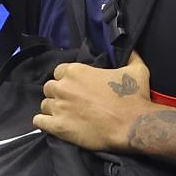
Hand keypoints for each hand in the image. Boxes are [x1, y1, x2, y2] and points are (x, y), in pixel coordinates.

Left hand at [33, 52, 155, 153]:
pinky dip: (43, 122)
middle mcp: (63, 87)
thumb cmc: (133, 97)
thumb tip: (131, 49)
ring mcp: (59, 107)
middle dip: (58, 93)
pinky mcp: (58, 126)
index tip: (76, 86)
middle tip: (71, 101)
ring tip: (65, 114)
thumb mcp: (136, 70)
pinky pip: (39, 121)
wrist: (132, 125)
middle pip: (49, 87)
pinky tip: (52, 124)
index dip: (66, 78)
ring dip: (53, 108)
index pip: (59, 71)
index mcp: (76, 71)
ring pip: (45, 104)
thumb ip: (130, 56)